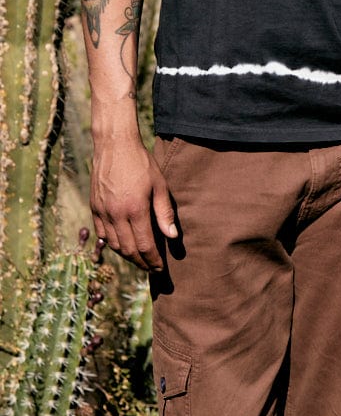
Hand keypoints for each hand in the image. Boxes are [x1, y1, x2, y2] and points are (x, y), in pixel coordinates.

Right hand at [90, 137, 177, 271]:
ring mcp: (102, 212)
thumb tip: (172, 236)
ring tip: (140, 258)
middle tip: (152, 267)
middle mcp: (116, 214)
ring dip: (127, 255)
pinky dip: (112, 243)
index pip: (145, 245)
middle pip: (128, 250)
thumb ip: (164, 212)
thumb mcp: (160, 185)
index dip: (153, 260)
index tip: (160, 268)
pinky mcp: (94, 207)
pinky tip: (122, 244)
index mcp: (135, 210)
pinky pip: (102, 233)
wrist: (114, 146)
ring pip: (114, 244)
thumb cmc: (141, 163)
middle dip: (141, 262)